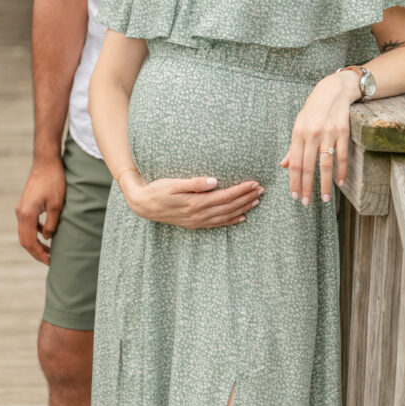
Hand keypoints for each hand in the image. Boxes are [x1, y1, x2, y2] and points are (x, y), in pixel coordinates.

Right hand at [15, 157, 66, 264]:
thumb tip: (47, 238)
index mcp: (26, 214)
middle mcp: (20, 213)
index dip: (39, 254)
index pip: (30, 242)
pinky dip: (35, 232)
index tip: (50, 261)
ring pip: (25, 232)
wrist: (46, 163)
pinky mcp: (25, 205)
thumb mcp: (56, 204)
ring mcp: (21, 208)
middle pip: (24, 240)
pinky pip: (27, 224)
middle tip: (50, 260)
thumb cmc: (54, 181)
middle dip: (36, 252)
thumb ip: (51, 223)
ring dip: (35, 243)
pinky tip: (46, 234)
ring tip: (49, 250)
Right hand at [120, 173, 262, 228]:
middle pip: (229, 206)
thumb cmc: (158, 190)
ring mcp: (197, 221)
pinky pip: (217, 224)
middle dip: (246, 198)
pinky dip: (231, 221)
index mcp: (196, 203)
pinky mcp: (194, 224)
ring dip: (242, 208)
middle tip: (261, 190)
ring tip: (256, 201)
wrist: (143, 205)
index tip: (254, 183)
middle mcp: (199, 214)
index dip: (241, 190)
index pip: (225, 196)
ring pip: (226, 216)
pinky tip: (241, 218)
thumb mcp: (173, 183)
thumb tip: (214, 181)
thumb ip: (194, 183)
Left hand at [280, 72, 358, 203]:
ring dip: (325, 184)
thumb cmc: (313, 110)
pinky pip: (342, 156)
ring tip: (325, 199)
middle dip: (306, 187)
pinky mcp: (343, 132)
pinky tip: (340, 182)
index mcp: (298, 133)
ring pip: (325, 164)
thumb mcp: (299, 124)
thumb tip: (284, 165)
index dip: (294, 181)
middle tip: (306, 202)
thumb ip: (293, 147)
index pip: (295, 163)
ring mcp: (328, 134)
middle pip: (308, 166)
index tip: (295, 195)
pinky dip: (341, 171)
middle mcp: (312, 134)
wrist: (333, 91)